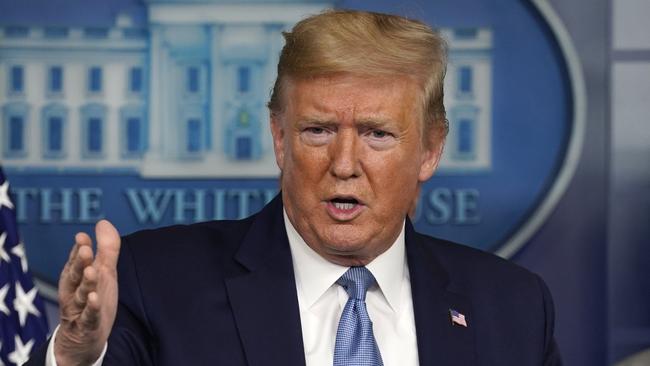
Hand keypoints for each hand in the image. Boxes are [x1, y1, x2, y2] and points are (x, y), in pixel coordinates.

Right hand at [54, 220, 120, 365]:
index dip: (79, 249)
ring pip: (81, 294)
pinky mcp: (87, 325)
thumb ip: (105, 249)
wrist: (84, 338)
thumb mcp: (103, 272)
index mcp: (76, 277)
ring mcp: (79, 309)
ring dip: (86, 283)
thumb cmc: (94, 299)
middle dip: (79, 263)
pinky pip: (89, 316)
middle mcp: (73, 291)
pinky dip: (91, 308)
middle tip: (85, 250)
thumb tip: (103, 222)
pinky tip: (95, 298)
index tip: (83, 237)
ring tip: (92, 271)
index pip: (76, 261)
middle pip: (75, 276)